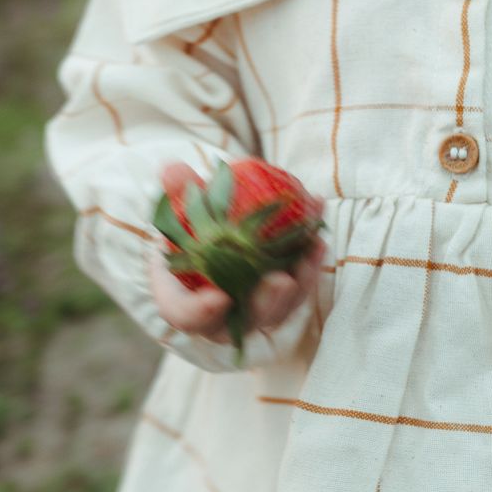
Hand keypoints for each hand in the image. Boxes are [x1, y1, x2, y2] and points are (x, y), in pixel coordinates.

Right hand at [148, 161, 325, 344]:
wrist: (210, 235)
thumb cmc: (185, 226)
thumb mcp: (177, 206)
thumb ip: (176, 192)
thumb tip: (173, 171)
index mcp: (182, 301)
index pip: (186, 316)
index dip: (201, 312)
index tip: (219, 298)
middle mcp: (220, 315)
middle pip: (245, 320)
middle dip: (266, 303)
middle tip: (281, 280)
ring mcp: (252, 309)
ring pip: (280, 308)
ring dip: (301, 280)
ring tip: (312, 246)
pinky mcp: (280, 298)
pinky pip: (299, 285)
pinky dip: (310, 259)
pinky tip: (317, 232)